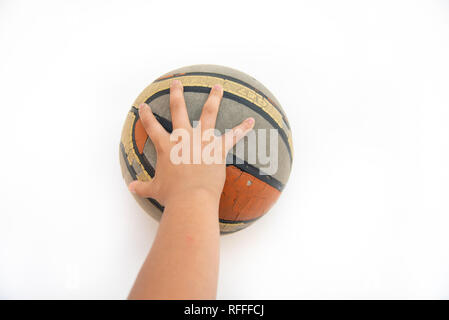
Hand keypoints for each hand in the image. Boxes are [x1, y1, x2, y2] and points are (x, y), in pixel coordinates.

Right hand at [128, 79, 254, 205]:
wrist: (191, 199)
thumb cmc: (172, 195)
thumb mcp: (154, 189)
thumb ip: (141, 187)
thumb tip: (130, 187)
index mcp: (166, 147)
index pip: (152, 126)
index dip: (146, 115)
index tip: (143, 105)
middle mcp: (183, 138)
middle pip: (178, 109)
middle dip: (176, 94)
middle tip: (177, 82)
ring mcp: (201, 141)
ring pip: (208, 113)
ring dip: (214, 98)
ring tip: (218, 86)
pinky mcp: (217, 149)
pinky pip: (233, 136)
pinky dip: (243, 128)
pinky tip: (251, 120)